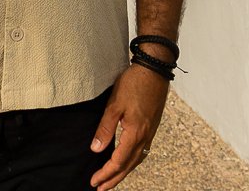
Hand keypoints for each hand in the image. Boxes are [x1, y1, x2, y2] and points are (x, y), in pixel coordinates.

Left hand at [88, 64, 169, 189]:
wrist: (154, 69)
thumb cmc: (134, 83)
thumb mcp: (114, 105)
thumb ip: (105, 128)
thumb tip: (96, 149)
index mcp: (135, 133)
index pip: (118, 161)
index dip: (105, 173)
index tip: (94, 181)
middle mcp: (145, 136)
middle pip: (129, 165)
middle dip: (114, 179)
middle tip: (101, 188)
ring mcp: (150, 132)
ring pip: (137, 160)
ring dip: (124, 172)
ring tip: (113, 179)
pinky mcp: (152, 126)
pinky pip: (143, 151)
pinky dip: (133, 161)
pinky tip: (128, 159)